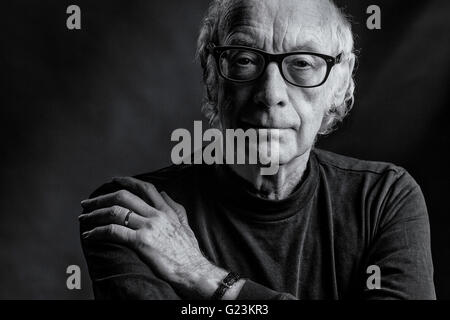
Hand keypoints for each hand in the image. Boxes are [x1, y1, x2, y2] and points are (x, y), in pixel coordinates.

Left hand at [79, 176, 234, 297]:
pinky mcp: (141, 241)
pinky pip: (114, 231)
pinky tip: (89, 235)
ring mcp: (148, 227)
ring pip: (115, 212)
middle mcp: (156, 215)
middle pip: (124, 197)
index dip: (127, 181)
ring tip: (84, 218)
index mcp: (166, 211)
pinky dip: (98, 231)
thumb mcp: (185, 225)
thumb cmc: (189, 252)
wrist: (194, 270)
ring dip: (95, 214)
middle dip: (102, 198)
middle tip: (88, 203)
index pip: (145, 188)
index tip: (114, 181)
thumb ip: (175, 208)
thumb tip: (164, 194)